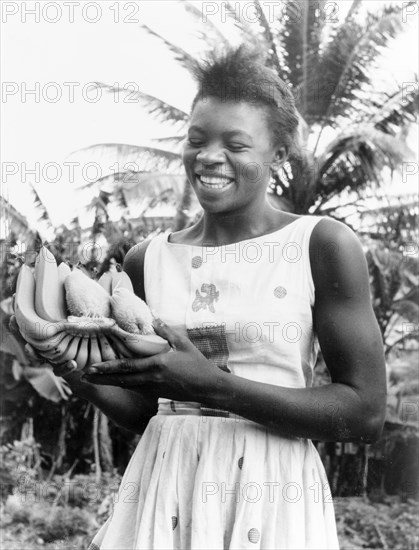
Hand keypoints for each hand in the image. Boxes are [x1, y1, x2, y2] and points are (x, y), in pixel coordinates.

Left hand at [82, 320, 222, 401]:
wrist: (207, 388)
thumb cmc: (197, 364)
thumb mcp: (183, 344)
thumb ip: (166, 331)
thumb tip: (153, 317)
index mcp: (157, 365)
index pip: (127, 366)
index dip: (108, 366)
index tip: (92, 366)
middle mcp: (151, 378)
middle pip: (121, 379)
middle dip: (101, 378)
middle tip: (84, 376)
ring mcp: (152, 388)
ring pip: (125, 386)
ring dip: (108, 382)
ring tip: (92, 380)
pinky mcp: (156, 393)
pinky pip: (135, 389)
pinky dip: (122, 385)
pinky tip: (114, 382)